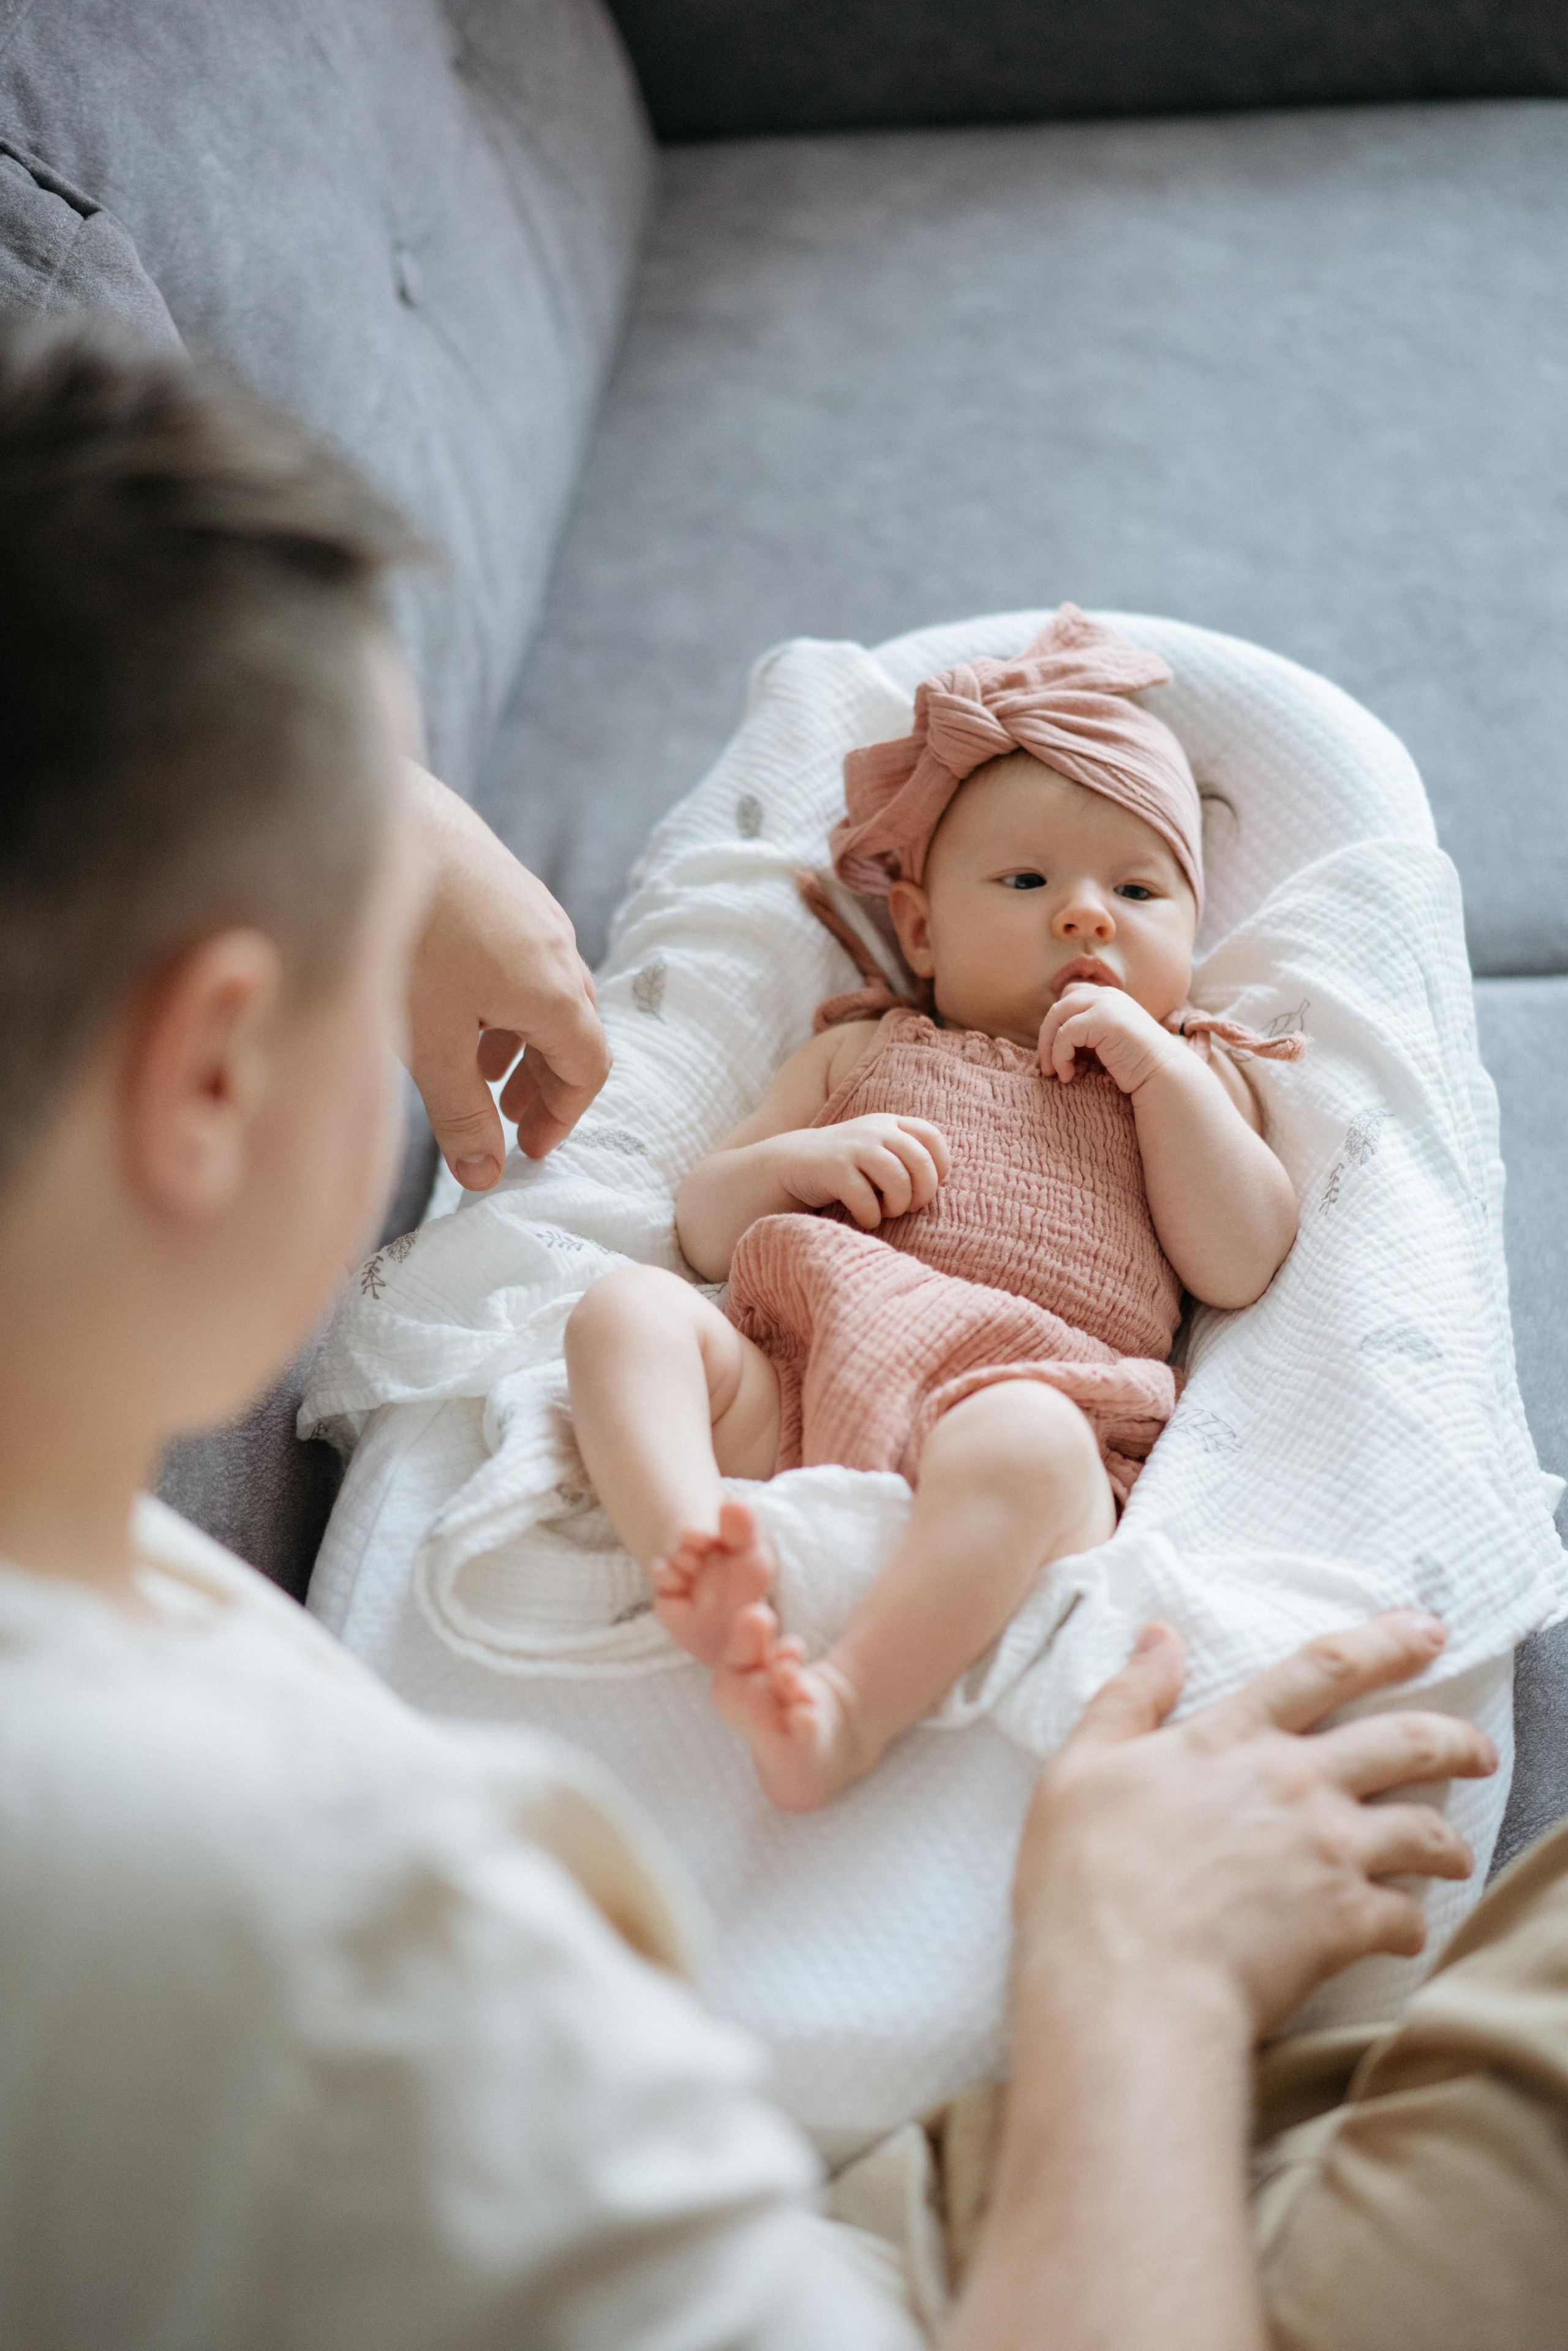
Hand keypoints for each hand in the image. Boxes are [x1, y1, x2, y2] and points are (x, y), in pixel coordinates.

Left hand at [403, 763, 610, 1184]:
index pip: (590, 1069)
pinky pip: (522, 959)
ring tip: (476, 1070)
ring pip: (545, 993)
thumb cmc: (411, 932)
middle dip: (544, 1085)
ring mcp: (532, 912)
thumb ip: (462, 1114)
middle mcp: (558, 949)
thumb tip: (486, 1177)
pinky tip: (451, 1005)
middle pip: (574, 1032)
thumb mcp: (431, 1043)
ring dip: (521, 1043)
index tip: (528, 1148)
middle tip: (506, 1122)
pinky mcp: (501, 885)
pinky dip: (503, 1001)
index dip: (563, 1117)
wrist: (382, 818)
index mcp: (555, 993)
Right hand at [769, 1114, 950, 1229]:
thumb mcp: (877, 1150)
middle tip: (909, 1207)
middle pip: (920, 1162)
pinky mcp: (833, 1167)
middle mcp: (875, 1129)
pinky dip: (871, 1216)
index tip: (928, 1187)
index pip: (931, 1137)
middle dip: (922, 1193)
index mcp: (890, 1123)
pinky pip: (866, 1199)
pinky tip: (865, 1218)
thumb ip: (906, 1155)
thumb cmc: (846, 1166)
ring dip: (898, 1205)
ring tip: (887, 1213)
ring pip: (897, 1179)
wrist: (792, 1164)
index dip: (939, 1166)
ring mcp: (854, 1146)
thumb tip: (940, 1180)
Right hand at [1013, 1613, 1496, 2042]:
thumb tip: (1160, 1635)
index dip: (1384, 1642)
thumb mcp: (1081, 1766)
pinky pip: (1407, 1915)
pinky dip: (1411, 1922)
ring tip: (1453, 1850)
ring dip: (1447, 1839)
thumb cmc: (1087, 1877)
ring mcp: (1328, 1852)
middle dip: (1454, 1739)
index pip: (1324, 1667)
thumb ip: (1129, 1696)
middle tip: (1477, 1748)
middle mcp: (1295, 1782)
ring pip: (1425, 1829)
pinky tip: (1404, 1930)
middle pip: (1404, 1741)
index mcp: (1234, 1737)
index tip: (1427, 1633)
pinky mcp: (1345, 1923)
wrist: (1127, 1981)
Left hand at [1037, 982, 1182, 1092]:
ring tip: (1054, 1072)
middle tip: (1046, 1067)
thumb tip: (1050, 1042)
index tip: (1055, 1053)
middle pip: (1058, 1007)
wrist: (1162, 1073)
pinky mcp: (1102, 1019)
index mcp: (1108, 998)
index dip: (1057, 1024)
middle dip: (1046, 1038)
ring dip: (1049, 1048)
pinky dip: (1059, 1056)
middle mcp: (1106, 995)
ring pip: (1056, 1017)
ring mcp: (1105, 1004)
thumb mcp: (1104, 1043)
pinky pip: (1065, 1033)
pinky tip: (1068, 1074)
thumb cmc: (1133, 1065)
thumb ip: (1084, 1034)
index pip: (1068, 999)